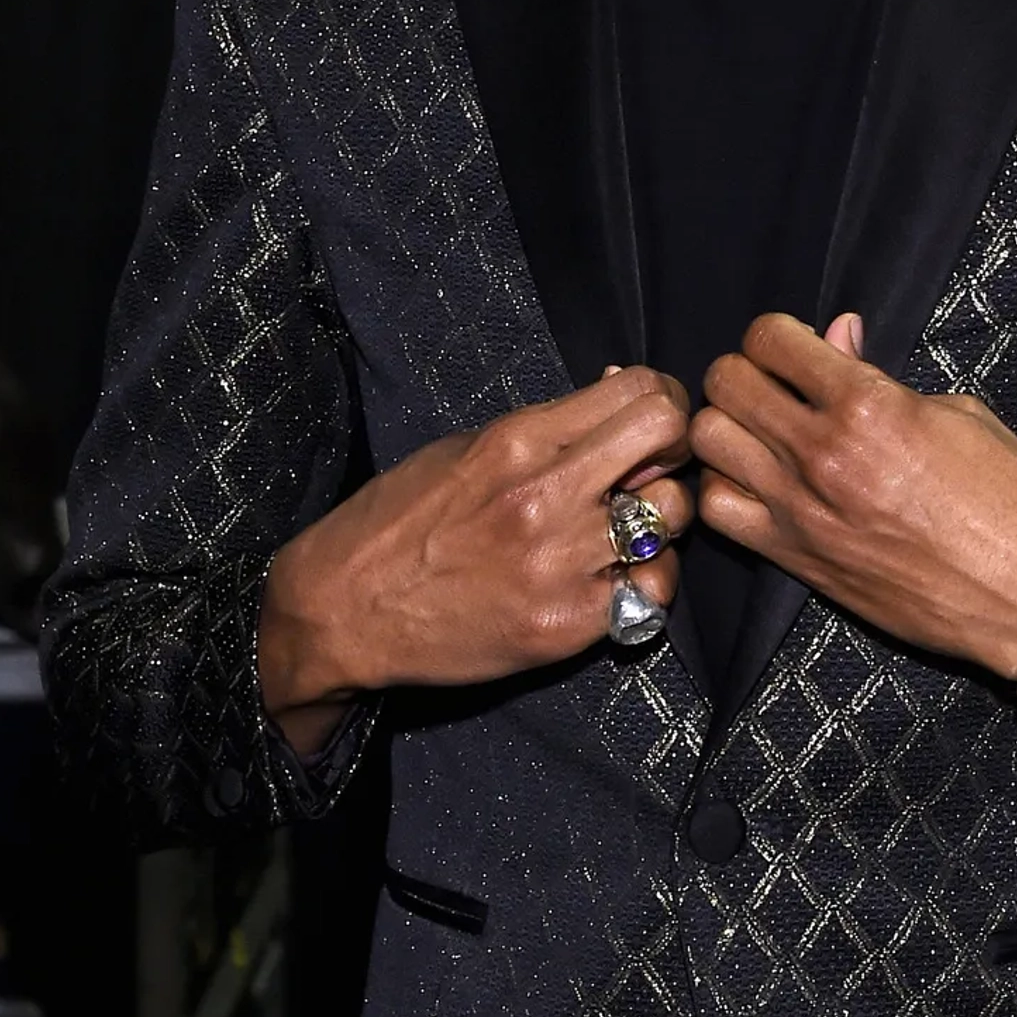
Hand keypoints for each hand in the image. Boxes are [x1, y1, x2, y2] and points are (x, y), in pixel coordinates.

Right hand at [258, 367, 691, 752]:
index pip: (643, 393)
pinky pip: (652, 592)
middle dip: (671, 451)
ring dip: (660, 521)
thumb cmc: (399, 522)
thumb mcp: (464, 448)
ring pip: (673, 518)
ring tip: (624, 531)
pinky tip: (612, 580)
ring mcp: (560, 564)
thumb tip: (620, 391)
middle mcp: (547, 495)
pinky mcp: (567, 626)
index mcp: (519, 439)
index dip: (662, 402)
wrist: (343, 611)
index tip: (650, 423)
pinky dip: (644, 583)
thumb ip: (548, 426)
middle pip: (671, 439)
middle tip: (649, 472)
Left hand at [690, 311, 1016, 684]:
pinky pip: (718, 511)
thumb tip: (837, 336)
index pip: (770, 339)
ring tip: (761, 434)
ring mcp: (801, 511)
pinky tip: (758, 485)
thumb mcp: (959, 415)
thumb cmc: (1015, 500)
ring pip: (708, 442)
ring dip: (728, 427)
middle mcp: (822, 454)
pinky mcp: (797, 559)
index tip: (796, 349)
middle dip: (744, 372)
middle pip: (726, 382)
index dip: (777, 335)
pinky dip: (725, 489)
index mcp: (868, 405)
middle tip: (774, 387)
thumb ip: (879, 375)